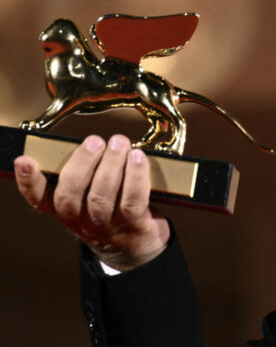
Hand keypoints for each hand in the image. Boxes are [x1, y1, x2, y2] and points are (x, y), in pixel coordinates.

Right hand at [13, 134, 169, 271]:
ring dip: (111, 164)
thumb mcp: (91, 198)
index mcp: (65, 209)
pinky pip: (132, 199)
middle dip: (83, 162)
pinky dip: (135, 176)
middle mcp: (80, 219)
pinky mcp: (132, 224)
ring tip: (119, 143)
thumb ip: (86, 176)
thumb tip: (90, 143)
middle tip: (95, 141)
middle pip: (71, 192)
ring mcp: (106, 224)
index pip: (38, 198)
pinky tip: (138, 158)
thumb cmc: (114, 212)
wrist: (138, 247)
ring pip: (102, 195)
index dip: (29, 181)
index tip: (25, 161)